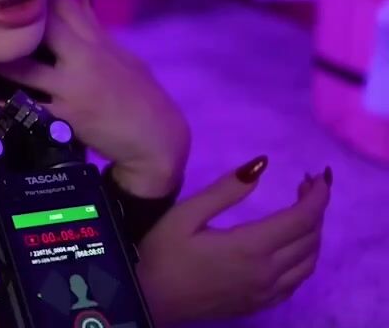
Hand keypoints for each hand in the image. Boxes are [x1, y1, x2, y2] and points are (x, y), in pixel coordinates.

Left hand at [0, 0, 189, 195]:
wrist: (158, 138)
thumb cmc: (140, 93)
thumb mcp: (122, 55)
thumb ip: (95, 26)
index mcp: (97, 41)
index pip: (63, 5)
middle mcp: (84, 58)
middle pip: (39, 29)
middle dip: (8, 23)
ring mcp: (74, 88)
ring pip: (24, 69)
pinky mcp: (68, 117)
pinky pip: (29, 109)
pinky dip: (3, 106)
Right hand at [138, 157, 330, 324]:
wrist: (150, 299)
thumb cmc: (161, 253)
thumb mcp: (184, 215)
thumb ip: (224, 191)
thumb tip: (260, 165)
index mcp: (250, 247)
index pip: (302, 218)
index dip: (317, 195)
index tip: (318, 175)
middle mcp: (267, 272)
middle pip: (310, 238)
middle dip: (315, 208)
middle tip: (304, 186)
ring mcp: (266, 292)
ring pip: (309, 262)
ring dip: (313, 234)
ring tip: (301, 213)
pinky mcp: (260, 304)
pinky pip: (297, 281)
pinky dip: (304, 259)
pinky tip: (290, 247)